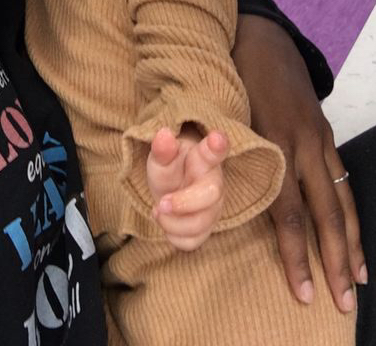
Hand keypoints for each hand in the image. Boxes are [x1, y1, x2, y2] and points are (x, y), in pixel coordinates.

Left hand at [147, 126, 227, 250]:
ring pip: (200, 224)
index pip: (214, 151)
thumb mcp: (162, 158)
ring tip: (158, 209)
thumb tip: (163, 134)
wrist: (172, 188)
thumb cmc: (171, 169)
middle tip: (161, 203)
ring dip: (172, 222)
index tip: (217, 138)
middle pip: (211, 195)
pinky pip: (192, 241)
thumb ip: (162, 149)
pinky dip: (173, 236)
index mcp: (203, 158)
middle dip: (182, 203)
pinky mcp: (207, 228)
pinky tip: (166, 221)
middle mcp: (214, 183)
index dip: (217, 145)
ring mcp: (213, 208)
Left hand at [232, 14, 365, 312]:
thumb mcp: (218, 111)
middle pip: (325, 212)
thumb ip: (219, 152)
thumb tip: (202, 200)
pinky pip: (343, 178)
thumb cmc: (228, 74)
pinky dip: (351, 211)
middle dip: (335, 260)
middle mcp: (302, 143)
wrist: (260, 33)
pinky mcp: (325, 131)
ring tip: (359, 282)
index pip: (288, 211)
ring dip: (353, 243)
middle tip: (341, 303)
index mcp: (271, 141)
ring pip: (342, 198)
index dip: (296, 254)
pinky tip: (355, 237)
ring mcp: (318, 136)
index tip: (301, 291)